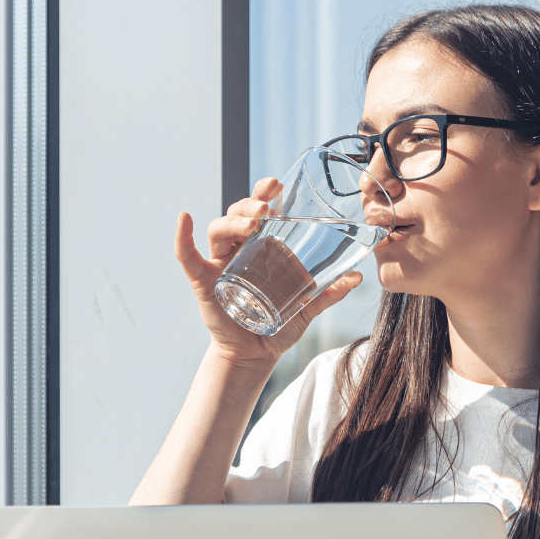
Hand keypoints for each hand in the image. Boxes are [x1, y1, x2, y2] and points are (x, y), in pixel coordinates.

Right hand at [175, 177, 362, 365]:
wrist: (256, 354)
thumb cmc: (279, 324)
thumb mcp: (308, 307)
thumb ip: (328, 293)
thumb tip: (357, 278)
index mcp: (262, 246)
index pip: (259, 211)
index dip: (264, 193)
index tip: (276, 184)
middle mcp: (239, 248)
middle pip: (238, 214)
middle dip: (250, 204)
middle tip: (267, 208)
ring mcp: (220, 263)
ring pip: (219, 229)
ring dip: (233, 221)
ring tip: (253, 224)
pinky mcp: (204, 281)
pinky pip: (188, 256)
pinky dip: (182, 238)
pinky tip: (184, 220)